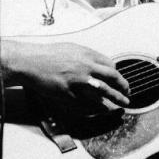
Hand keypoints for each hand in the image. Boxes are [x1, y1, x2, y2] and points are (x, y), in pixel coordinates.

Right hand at [9, 41, 129, 110]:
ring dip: (116, 99)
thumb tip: (99, 64)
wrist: (30, 62)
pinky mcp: (69, 93)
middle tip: (127, 93)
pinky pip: (88, 103)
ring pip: (104, 92)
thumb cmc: (48, 55)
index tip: (118, 80)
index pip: (111, 65)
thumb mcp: (71, 48)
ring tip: (122, 104)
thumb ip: (86, 56)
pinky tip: (102, 110)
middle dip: (123, 87)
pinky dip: (98, 107)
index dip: (117, 74)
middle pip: (112, 78)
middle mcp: (85, 67)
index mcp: (87, 54)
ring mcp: (78, 81)